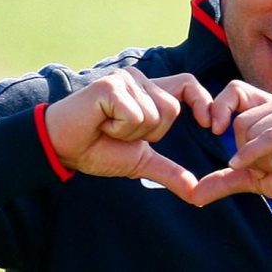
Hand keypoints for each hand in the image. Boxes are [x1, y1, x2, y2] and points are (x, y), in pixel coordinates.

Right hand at [45, 68, 212, 201]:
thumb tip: (197, 192)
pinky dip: (119, 129)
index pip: (188, 84)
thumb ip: (169, 171)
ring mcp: (124, 79)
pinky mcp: (110, 86)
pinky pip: (134, 116)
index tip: (209, 125)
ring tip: (108, 127)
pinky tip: (100, 123)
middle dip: (150, 134)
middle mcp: (138, 79)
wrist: (62, 147)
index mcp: (149, 91)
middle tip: (120, 132)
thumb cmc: (98, 148)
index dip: (203, 102)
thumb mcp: (140, 161)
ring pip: (153, 115)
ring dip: (131, 133)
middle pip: (172, 110)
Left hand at [191, 81, 271, 207]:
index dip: (219, 107)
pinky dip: (260, 156)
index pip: (235, 90)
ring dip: (261, 159)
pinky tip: (271, 169)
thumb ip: (226, 180)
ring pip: (253, 131)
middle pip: (240, 120)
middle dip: (246, 151)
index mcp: (269, 106)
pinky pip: (270, 138)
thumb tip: (194, 195)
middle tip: (270, 164)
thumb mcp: (256, 178)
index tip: (213, 130)